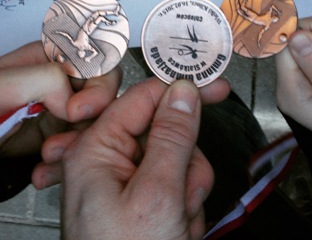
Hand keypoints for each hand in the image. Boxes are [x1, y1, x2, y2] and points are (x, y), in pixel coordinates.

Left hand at [0, 41, 121, 156]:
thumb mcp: (4, 82)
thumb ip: (45, 80)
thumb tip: (73, 101)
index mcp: (56, 54)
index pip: (99, 58)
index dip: (99, 84)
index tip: (77, 110)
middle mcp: (68, 78)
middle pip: (108, 89)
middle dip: (96, 114)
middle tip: (71, 130)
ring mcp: (69, 105)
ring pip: (100, 120)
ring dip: (82, 141)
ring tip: (50, 156)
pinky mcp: (65, 132)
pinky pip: (84, 143)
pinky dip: (71, 159)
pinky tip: (47, 169)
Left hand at [37, 76, 230, 239]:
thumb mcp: (157, 195)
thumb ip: (172, 137)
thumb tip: (183, 92)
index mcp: (95, 149)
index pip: (143, 99)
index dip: (181, 91)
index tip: (216, 87)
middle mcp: (105, 162)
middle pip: (164, 134)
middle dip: (183, 163)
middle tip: (182, 195)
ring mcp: (122, 185)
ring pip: (175, 162)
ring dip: (186, 191)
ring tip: (177, 222)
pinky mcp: (138, 205)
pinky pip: (175, 187)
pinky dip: (184, 208)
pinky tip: (176, 230)